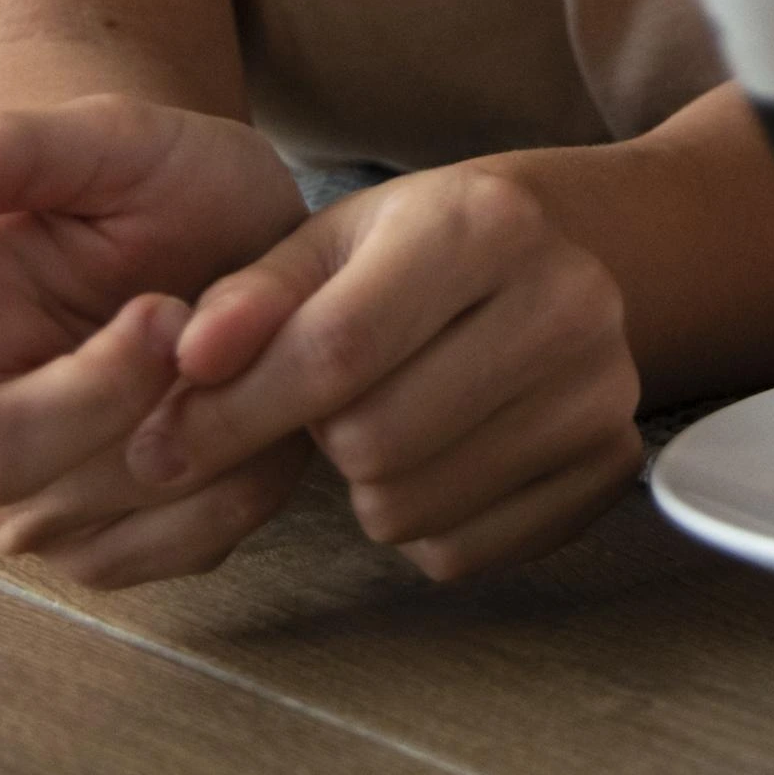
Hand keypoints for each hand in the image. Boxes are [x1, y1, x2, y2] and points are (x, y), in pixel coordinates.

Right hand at [0, 97, 312, 586]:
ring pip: (66, 518)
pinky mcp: (108, 542)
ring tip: (222, 347)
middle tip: (173, 312)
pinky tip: (251, 411)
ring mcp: (27, 494)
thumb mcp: (113, 136)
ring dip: (172, 435)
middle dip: (93, 394)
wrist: (258, 242)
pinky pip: (155, 552)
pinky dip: (225, 487)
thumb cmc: (168, 183)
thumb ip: (9, 150)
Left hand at [124, 157, 649, 584]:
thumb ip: (250, 300)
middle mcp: (568, 301)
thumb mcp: (328, 242)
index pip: (337, 349)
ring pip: (414, 508)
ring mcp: (604, 390)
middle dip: (320, 439)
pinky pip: (464, 551)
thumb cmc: (417, 252)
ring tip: (385, 423)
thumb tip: (187, 362)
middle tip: (327, 407)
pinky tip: (436, 458)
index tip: (163, 444)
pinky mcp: (610, 465)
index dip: (234, 411)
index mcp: (487, 223)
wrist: (559, 260)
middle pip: (376, 442)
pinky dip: (423, 524)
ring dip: (366, 487)